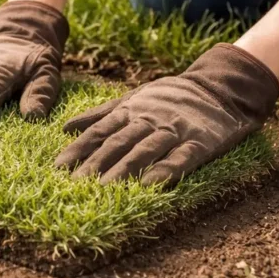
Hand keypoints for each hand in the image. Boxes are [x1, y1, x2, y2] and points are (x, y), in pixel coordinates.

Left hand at [54, 44, 278, 185]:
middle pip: (117, 144)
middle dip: (94, 165)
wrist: (220, 87)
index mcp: (131, 110)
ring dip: (122, 171)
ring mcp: (174, 130)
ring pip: (144, 151)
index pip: (99, 131)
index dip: (78, 150)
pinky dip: (164, 171)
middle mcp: (149, 119)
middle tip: (73, 187)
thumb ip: (100, 113)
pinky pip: (180, 158)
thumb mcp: (134, 97)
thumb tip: (64, 126)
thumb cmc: (171, 96)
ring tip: (102, 190)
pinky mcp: (200, 142)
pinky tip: (149, 186)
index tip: (58, 169)